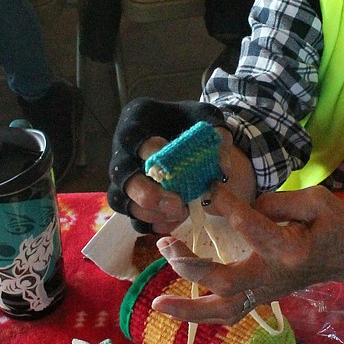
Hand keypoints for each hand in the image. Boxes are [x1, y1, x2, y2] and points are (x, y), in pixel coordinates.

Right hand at [108, 98, 251, 232]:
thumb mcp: (208, 118)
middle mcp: (123, 152)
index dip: (153, 153)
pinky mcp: (133, 201)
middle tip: (178, 204)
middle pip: (121, 177)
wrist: (188, 137)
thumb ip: (218, 136)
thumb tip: (222, 171)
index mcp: (135, 122)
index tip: (178, 161)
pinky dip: (155, 224)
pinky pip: (135, 220)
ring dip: (152, 213)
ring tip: (181, 212)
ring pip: (123, 202)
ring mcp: (125, 178)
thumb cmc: (191, 122)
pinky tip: (177, 220)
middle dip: (148, 195)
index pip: (134, 139)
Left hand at [151, 185, 343, 324]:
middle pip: (226, 282)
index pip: (249, 227)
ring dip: (189, 308)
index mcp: (290, 250)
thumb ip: (277, 202)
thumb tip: (241, 207)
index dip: (227, 204)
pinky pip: (230, 314)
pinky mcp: (264, 297)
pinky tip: (177, 309)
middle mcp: (275, 277)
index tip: (211, 188)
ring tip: (158, 301)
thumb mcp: (317, 200)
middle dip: (190, 266)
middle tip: (165, 244)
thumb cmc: (339, 225)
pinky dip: (203, 316)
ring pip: (224, 311)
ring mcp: (268, 292)